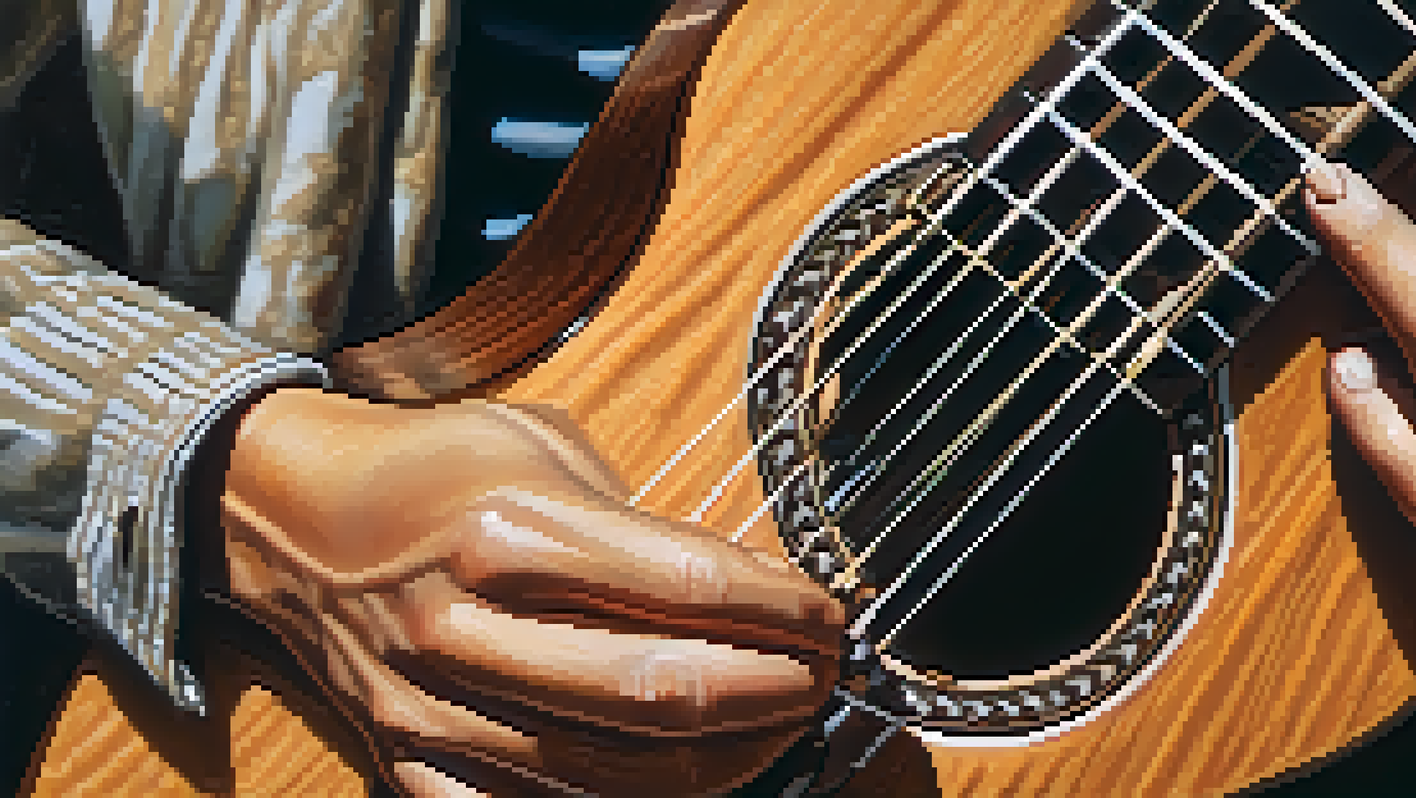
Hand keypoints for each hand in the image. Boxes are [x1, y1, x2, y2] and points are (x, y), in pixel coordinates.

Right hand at [214, 388, 844, 795]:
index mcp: (505, 526)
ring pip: (613, 775)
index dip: (781, 609)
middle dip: (771, 695)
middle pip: (658, 695)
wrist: (290, 519)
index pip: (686, 584)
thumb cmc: (435, 469)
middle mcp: (463, 625)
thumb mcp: (544, 447)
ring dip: (723, 761)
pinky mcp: (410, 763)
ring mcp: (432, 708)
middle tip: (820, 679)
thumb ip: (642, 525)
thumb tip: (753, 595)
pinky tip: (683, 775)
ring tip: (776, 727)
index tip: (829, 614)